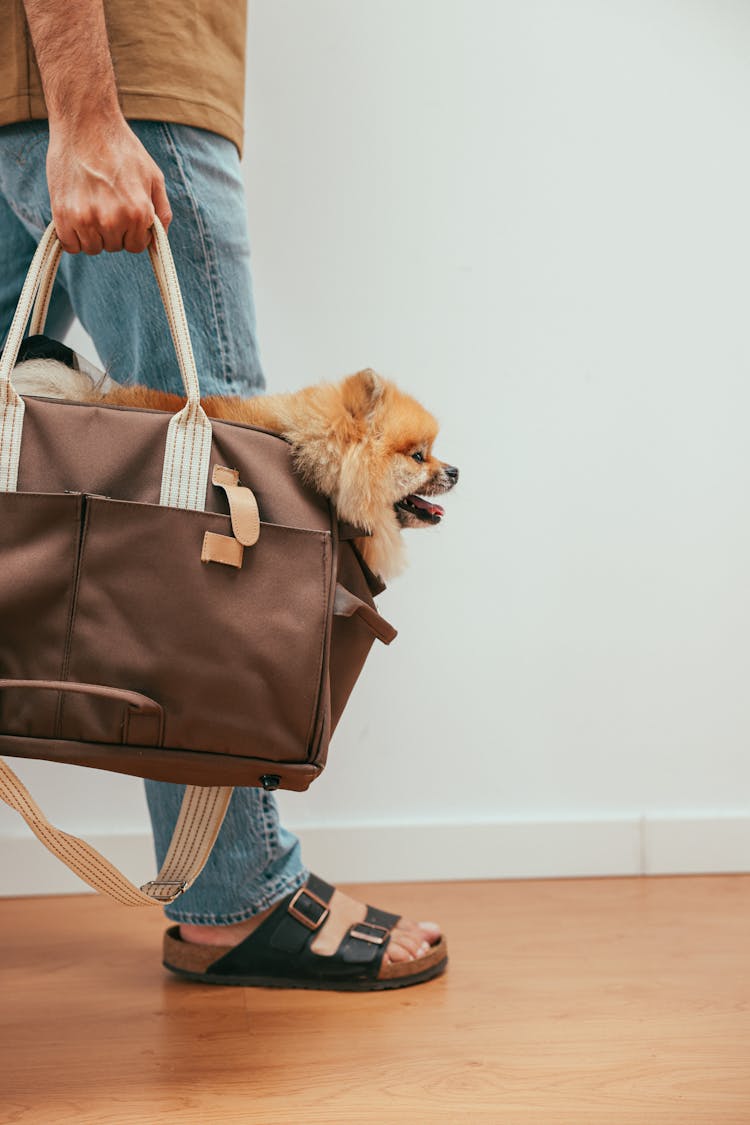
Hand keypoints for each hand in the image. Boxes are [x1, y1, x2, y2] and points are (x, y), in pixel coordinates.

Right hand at [47, 113, 172, 254]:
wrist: (85, 121)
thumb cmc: (121, 147)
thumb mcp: (153, 176)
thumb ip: (161, 210)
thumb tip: (160, 239)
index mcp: (138, 212)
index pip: (136, 246)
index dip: (132, 232)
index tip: (124, 215)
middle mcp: (113, 219)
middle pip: (114, 246)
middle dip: (113, 231)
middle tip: (106, 203)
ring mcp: (87, 218)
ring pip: (92, 248)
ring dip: (93, 234)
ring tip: (92, 206)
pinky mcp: (63, 214)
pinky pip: (71, 245)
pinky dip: (73, 236)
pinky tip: (76, 216)